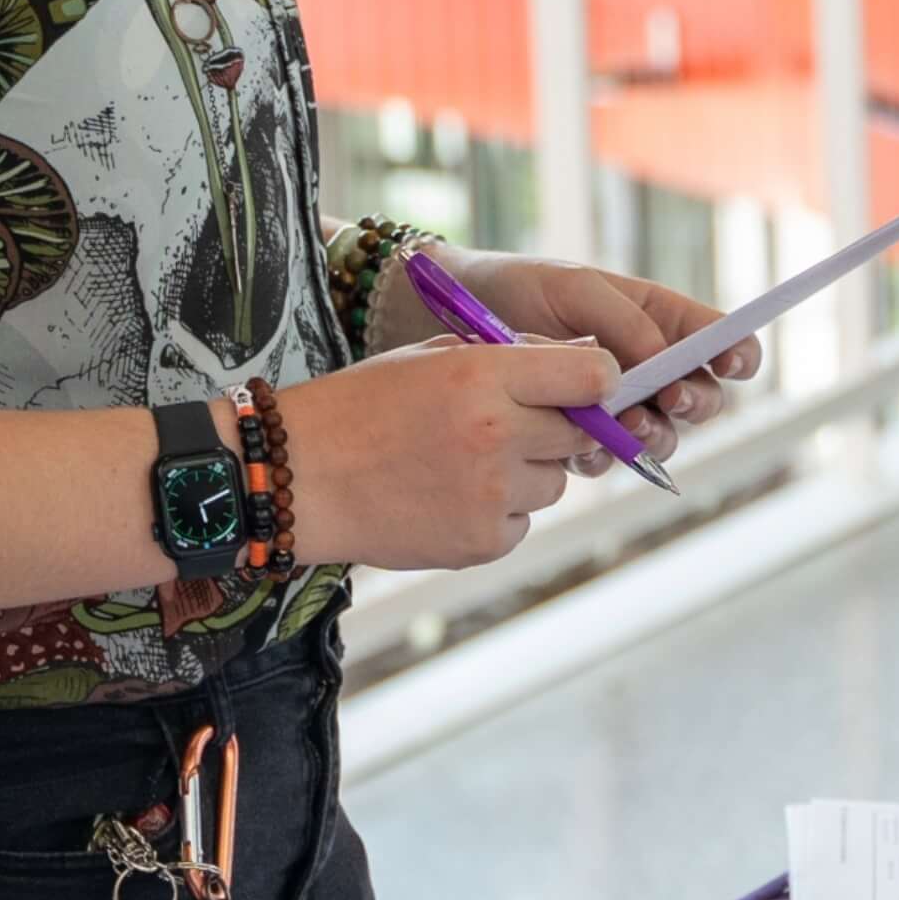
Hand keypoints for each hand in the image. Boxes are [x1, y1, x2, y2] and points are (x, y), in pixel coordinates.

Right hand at [279, 337, 610, 568]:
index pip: (594, 376)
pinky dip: (497, 513)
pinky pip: (522, 523)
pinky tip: (446, 497)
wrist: (298, 478)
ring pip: (552, 482)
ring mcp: (491, 495)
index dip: (599, 380)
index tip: (586, 386)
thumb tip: (591, 363)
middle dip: (555, 427)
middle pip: (579, 433)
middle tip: (506, 426)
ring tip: (460, 464)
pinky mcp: (482, 542)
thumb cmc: (363, 407)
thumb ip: (511, 357)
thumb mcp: (432, 357)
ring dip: (524, 473)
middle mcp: (496, 435)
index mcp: (484, 376)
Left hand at [443, 253, 756, 437]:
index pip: (717, 339)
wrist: (448, 321)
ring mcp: (616, 404)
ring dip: (655, 434)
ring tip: (628, 423)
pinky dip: (605, 455)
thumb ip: (623, 320)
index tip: (731, 362)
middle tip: (672, 396)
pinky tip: (582, 444)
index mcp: (656, 318)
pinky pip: (610, 457)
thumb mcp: (571, 287)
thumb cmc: (516, 290)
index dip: (737, 354)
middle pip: (701, 397)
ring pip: (662, 435)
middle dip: (696, 401)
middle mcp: (646, 365)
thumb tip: (659, 358)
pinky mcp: (580, 435)